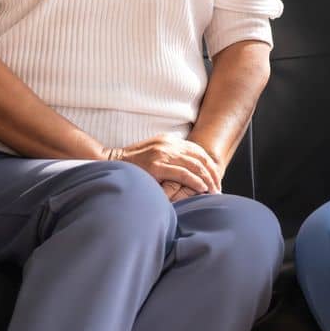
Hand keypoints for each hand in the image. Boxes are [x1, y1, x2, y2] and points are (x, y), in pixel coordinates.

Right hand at [108, 135, 222, 197]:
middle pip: (200, 157)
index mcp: (169, 140)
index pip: (198, 150)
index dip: (209, 164)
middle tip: (218, 186)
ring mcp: (163, 154)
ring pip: (195, 165)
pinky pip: (183, 173)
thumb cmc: (133, 163)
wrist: (111, 163)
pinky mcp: (157, 166)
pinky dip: (195, 181)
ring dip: (207, 179)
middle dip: (212, 173)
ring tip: (213, 190)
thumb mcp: (154, 153)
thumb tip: (187, 166)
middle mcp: (168, 144)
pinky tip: (202, 188)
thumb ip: (169, 155)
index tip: (215, 176)